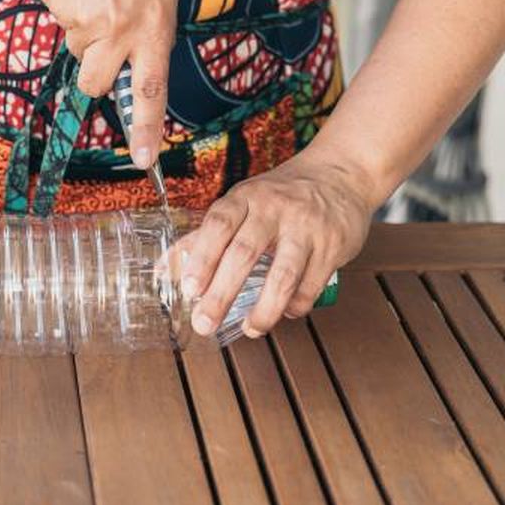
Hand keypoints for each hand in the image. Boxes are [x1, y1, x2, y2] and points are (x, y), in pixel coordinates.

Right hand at [32, 0, 179, 168]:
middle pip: (106, 84)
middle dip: (96, 76)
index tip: (146, 160)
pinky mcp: (71, 13)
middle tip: (96, 45)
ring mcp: (102, 22)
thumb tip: (138, 64)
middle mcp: (135, 28)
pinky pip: (64, 30)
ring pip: (81, 58)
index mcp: (161, 22)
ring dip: (80, 36)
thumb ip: (150, 24)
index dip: (148, 128)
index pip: (156, 88)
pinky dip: (66, 12)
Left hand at [174, 147, 379, 337]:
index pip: (218, 225)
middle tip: (205, 323)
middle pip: (244, 253)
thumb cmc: (281, 195)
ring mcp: (306, 227)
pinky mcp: (333, 246)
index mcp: (246, 197)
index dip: (201, 258)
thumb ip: (204, 237)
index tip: (189, 289)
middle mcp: (275, 209)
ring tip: (250, 329)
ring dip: (264, 309)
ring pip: (282, 275)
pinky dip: (295, 305)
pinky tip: (285, 312)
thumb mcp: (241, 204)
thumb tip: (164, 271)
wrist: (341, 175)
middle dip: (221, 293)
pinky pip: (311, 285)